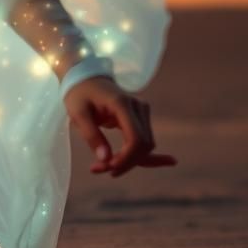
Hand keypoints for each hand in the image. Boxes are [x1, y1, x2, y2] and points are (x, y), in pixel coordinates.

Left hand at [63, 76, 177, 177]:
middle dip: (124, 162)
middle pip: (142, 145)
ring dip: (128, 160)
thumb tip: (106, 160)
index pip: (135, 139)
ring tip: (102, 166)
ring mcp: (142, 111)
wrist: (85, 78)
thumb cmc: (78, 94)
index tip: (108, 168)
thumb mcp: (77, 113)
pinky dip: (147, 154)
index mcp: (121, 103)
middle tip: (97, 169)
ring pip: (144, 146)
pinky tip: (170, 161)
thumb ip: (91, 135)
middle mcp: (137, 106)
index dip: (126, 158)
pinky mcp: (141, 117)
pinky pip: (145, 140)